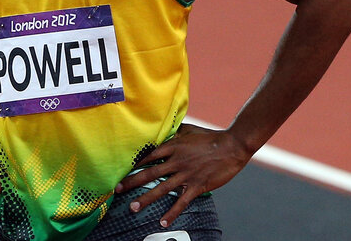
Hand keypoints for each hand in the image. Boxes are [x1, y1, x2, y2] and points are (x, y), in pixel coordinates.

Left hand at [114, 123, 250, 226]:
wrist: (232, 146)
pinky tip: (162, 221)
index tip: (122, 169)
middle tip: (117, 189)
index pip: (149, 155)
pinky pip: (182, 202)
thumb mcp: (189, 129)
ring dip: (146, 199)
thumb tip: (161, 129)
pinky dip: (172, 213)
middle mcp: (177, 161)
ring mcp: (187, 174)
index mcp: (174, 146)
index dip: (134, 163)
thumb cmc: (210, 137)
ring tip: (133, 207)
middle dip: (132, 182)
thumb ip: (174, 132)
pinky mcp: (197, 186)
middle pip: (150, 173)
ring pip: (162, 188)